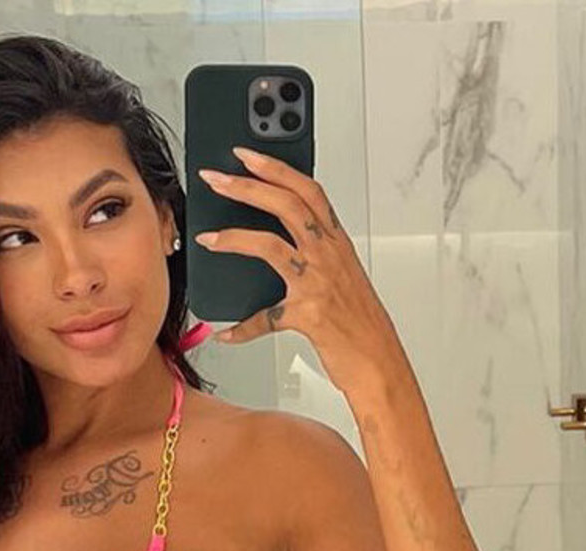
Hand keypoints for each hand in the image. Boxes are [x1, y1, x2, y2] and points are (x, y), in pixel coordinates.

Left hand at [194, 146, 406, 393]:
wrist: (378, 360)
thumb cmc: (359, 322)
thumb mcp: (342, 278)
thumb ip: (315, 255)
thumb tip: (281, 244)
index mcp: (336, 242)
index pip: (307, 190)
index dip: (276, 168)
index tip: (247, 155)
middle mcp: (328, 255)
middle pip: (286, 205)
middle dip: (247, 186)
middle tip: (216, 179)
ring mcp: (317, 283)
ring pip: (270, 245)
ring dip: (234, 237)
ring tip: (208, 237)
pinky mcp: (307, 315)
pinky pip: (265, 318)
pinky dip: (242, 328)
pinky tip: (224, 332)